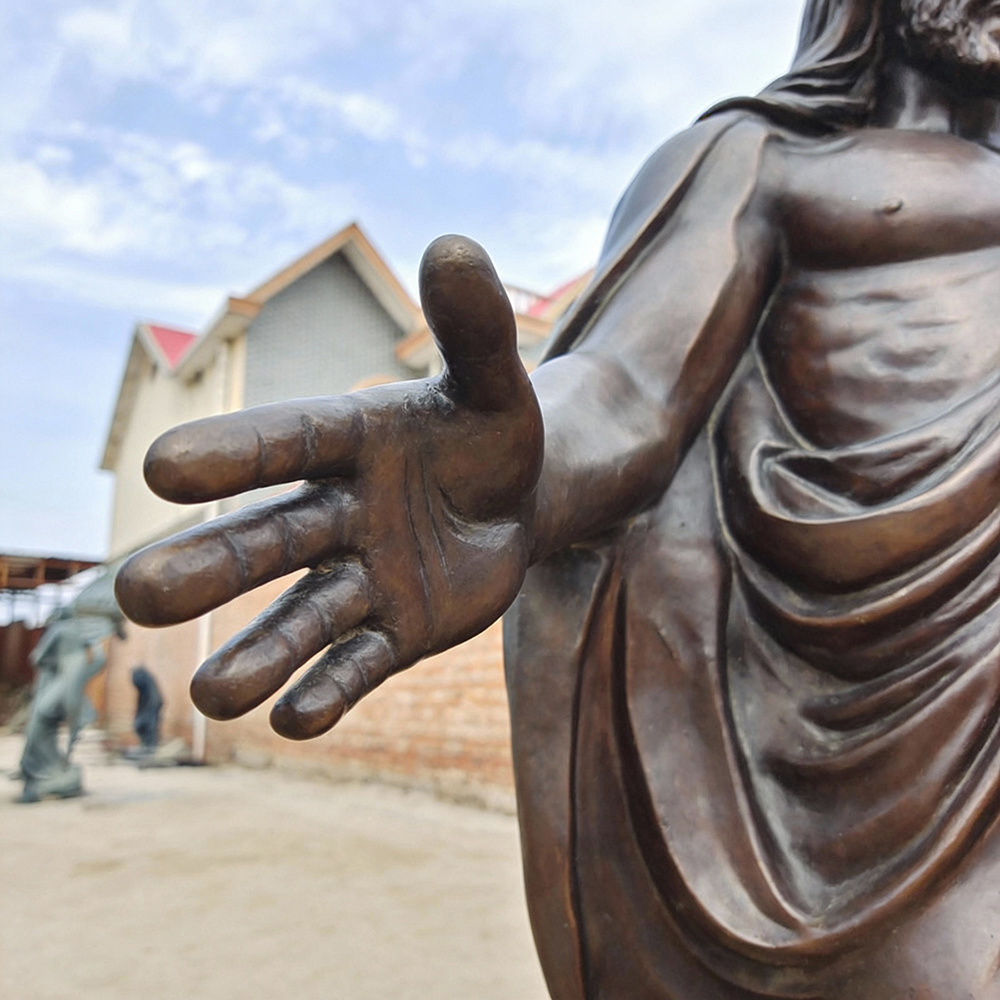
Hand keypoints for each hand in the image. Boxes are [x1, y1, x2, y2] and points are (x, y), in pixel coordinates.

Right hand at [115, 236, 542, 739]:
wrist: (518, 498)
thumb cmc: (490, 434)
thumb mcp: (495, 383)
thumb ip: (473, 329)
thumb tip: (456, 244)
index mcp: (349, 443)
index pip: (287, 445)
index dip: (234, 453)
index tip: (160, 467)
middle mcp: (339, 514)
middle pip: (267, 541)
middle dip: (210, 569)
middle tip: (136, 597)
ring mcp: (365, 578)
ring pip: (303, 618)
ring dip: (259, 655)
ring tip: (213, 695)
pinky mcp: (398, 631)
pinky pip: (359, 663)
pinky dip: (331, 692)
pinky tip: (297, 721)